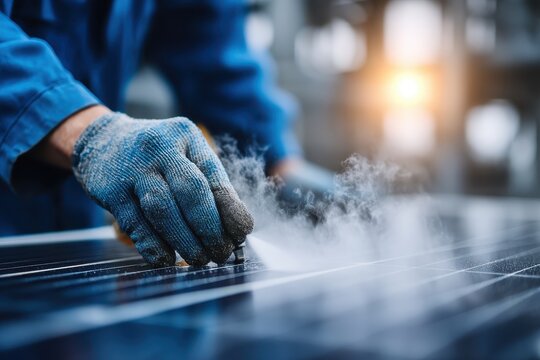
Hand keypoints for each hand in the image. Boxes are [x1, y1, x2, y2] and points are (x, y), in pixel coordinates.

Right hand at [70, 111, 252, 266]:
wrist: (101, 140)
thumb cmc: (156, 154)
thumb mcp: (184, 152)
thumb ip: (207, 184)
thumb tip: (234, 227)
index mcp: (187, 137)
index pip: (214, 177)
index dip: (231, 210)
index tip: (242, 233)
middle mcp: (161, 148)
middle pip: (192, 192)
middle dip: (211, 228)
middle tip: (221, 252)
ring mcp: (134, 169)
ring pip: (163, 208)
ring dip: (185, 240)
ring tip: (199, 259)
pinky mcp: (111, 191)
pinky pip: (136, 224)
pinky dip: (154, 246)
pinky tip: (167, 259)